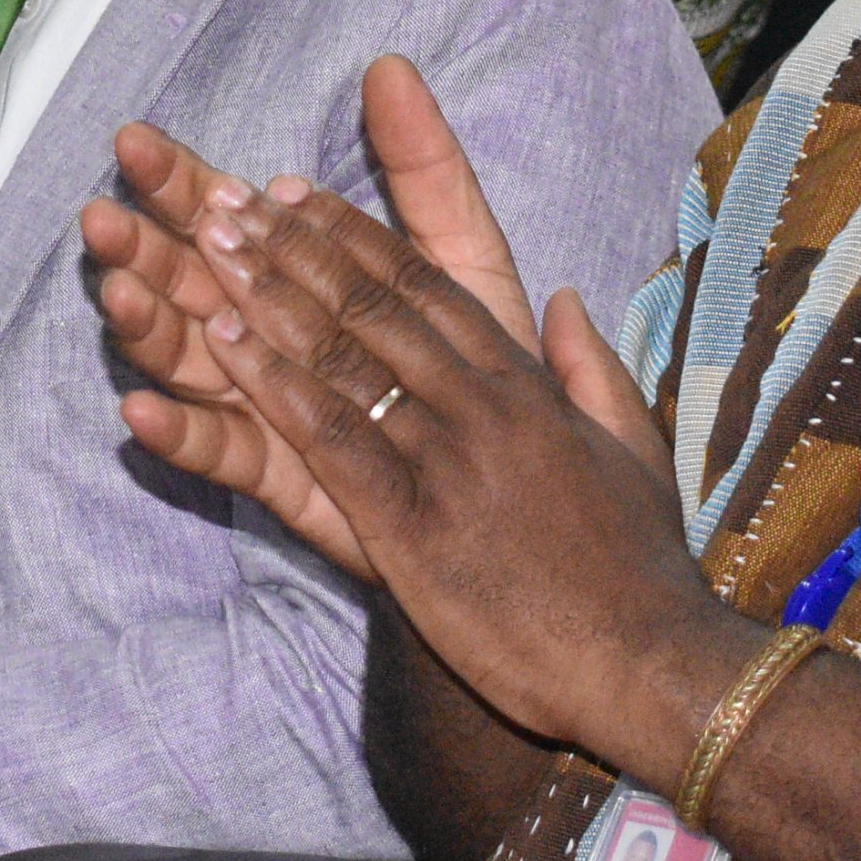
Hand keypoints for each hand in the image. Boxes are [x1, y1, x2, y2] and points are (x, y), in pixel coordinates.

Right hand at [86, 57, 540, 581]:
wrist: (530, 486)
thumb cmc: (487, 363)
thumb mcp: (462, 253)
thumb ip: (423, 167)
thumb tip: (391, 66)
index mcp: (300, 274)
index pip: (225, 213)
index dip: (181, 178)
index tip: (134, 140)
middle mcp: (271, 333)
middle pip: (190, 282)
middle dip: (143, 247)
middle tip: (101, 217)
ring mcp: (270, 406)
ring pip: (193, 361)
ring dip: (148, 328)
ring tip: (116, 294)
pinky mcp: (286, 479)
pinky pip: (225, 456)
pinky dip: (180, 434)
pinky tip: (139, 411)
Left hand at [121, 155, 751, 785]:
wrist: (647, 664)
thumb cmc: (638, 571)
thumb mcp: (633, 451)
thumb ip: (594, 369)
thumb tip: (568, 299)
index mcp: (525, 386)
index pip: (428, 288)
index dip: (356, 236)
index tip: (299, 197)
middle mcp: (482, 407)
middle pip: (374, 306)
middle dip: (296, 249)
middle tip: (230, 203)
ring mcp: (447, 463)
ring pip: (345, 360)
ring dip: (270, 298)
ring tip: (212, 248)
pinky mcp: (412, 528)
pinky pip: (331, 441)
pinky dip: (275, 387)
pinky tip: (226, 345)